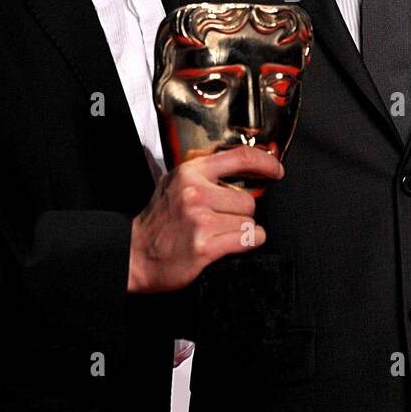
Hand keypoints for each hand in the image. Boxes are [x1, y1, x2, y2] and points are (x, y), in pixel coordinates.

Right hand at [128, 147, 283, 292]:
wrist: (134, 254)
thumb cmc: (158, 222)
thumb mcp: (175, 184)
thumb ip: (205, 174)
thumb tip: (244, 168)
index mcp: (190, 172)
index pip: (240, 157)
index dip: (265, 163)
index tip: (276, 171)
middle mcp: (195, 192)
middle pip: (247, 199)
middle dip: (240, 213)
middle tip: (220, 221)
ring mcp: (199, 220)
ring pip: (249, 221)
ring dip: (241, 230)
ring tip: (218, 234)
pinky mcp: (205, 245)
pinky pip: (248, 239)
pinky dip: (246, 243)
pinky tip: (229, 244)